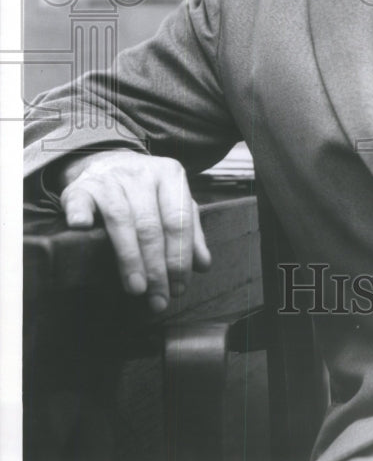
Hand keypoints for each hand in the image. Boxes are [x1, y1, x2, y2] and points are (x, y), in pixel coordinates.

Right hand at [59, 150, 210, 311]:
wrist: (109, 162)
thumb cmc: (147, 190)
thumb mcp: (174, 203)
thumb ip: (190, 232)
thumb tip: (203, 264)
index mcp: (170, 175)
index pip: (179, 221)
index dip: (179, 257)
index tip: (178, 287)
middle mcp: (142, 174)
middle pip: (151, 225)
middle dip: (156, 267)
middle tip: (158, 298)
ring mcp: (111, 179)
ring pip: (121, 219)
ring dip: (129, 258)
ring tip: (136, 288)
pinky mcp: (81, 186)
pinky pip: (80, 202)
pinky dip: (81, 215)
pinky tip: (83, 230)